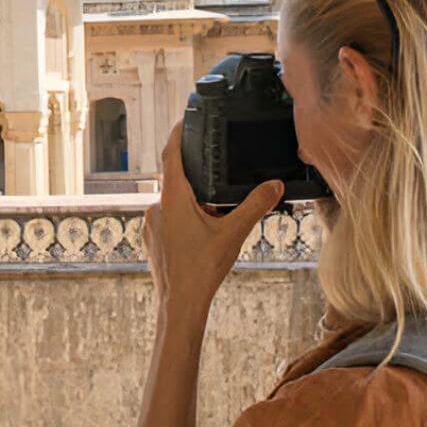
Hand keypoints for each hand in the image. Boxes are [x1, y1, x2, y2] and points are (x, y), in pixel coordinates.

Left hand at [142, 122, 284, 317]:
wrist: (179, 306)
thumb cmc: (202, 270)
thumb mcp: (234, 234)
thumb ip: (255, 206)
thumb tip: (275, 185)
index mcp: (173, 199)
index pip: (171, 154)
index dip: (177, 134)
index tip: (184, 120)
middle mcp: (157, 207)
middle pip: (176, 180)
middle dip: (198, 181)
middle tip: (220, 183)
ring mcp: (151, 225)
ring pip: (173, 203)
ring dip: (193, 205)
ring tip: (216, 218)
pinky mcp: (151, 240)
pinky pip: (168, 220)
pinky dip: (184, 221)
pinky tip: (201, 236)